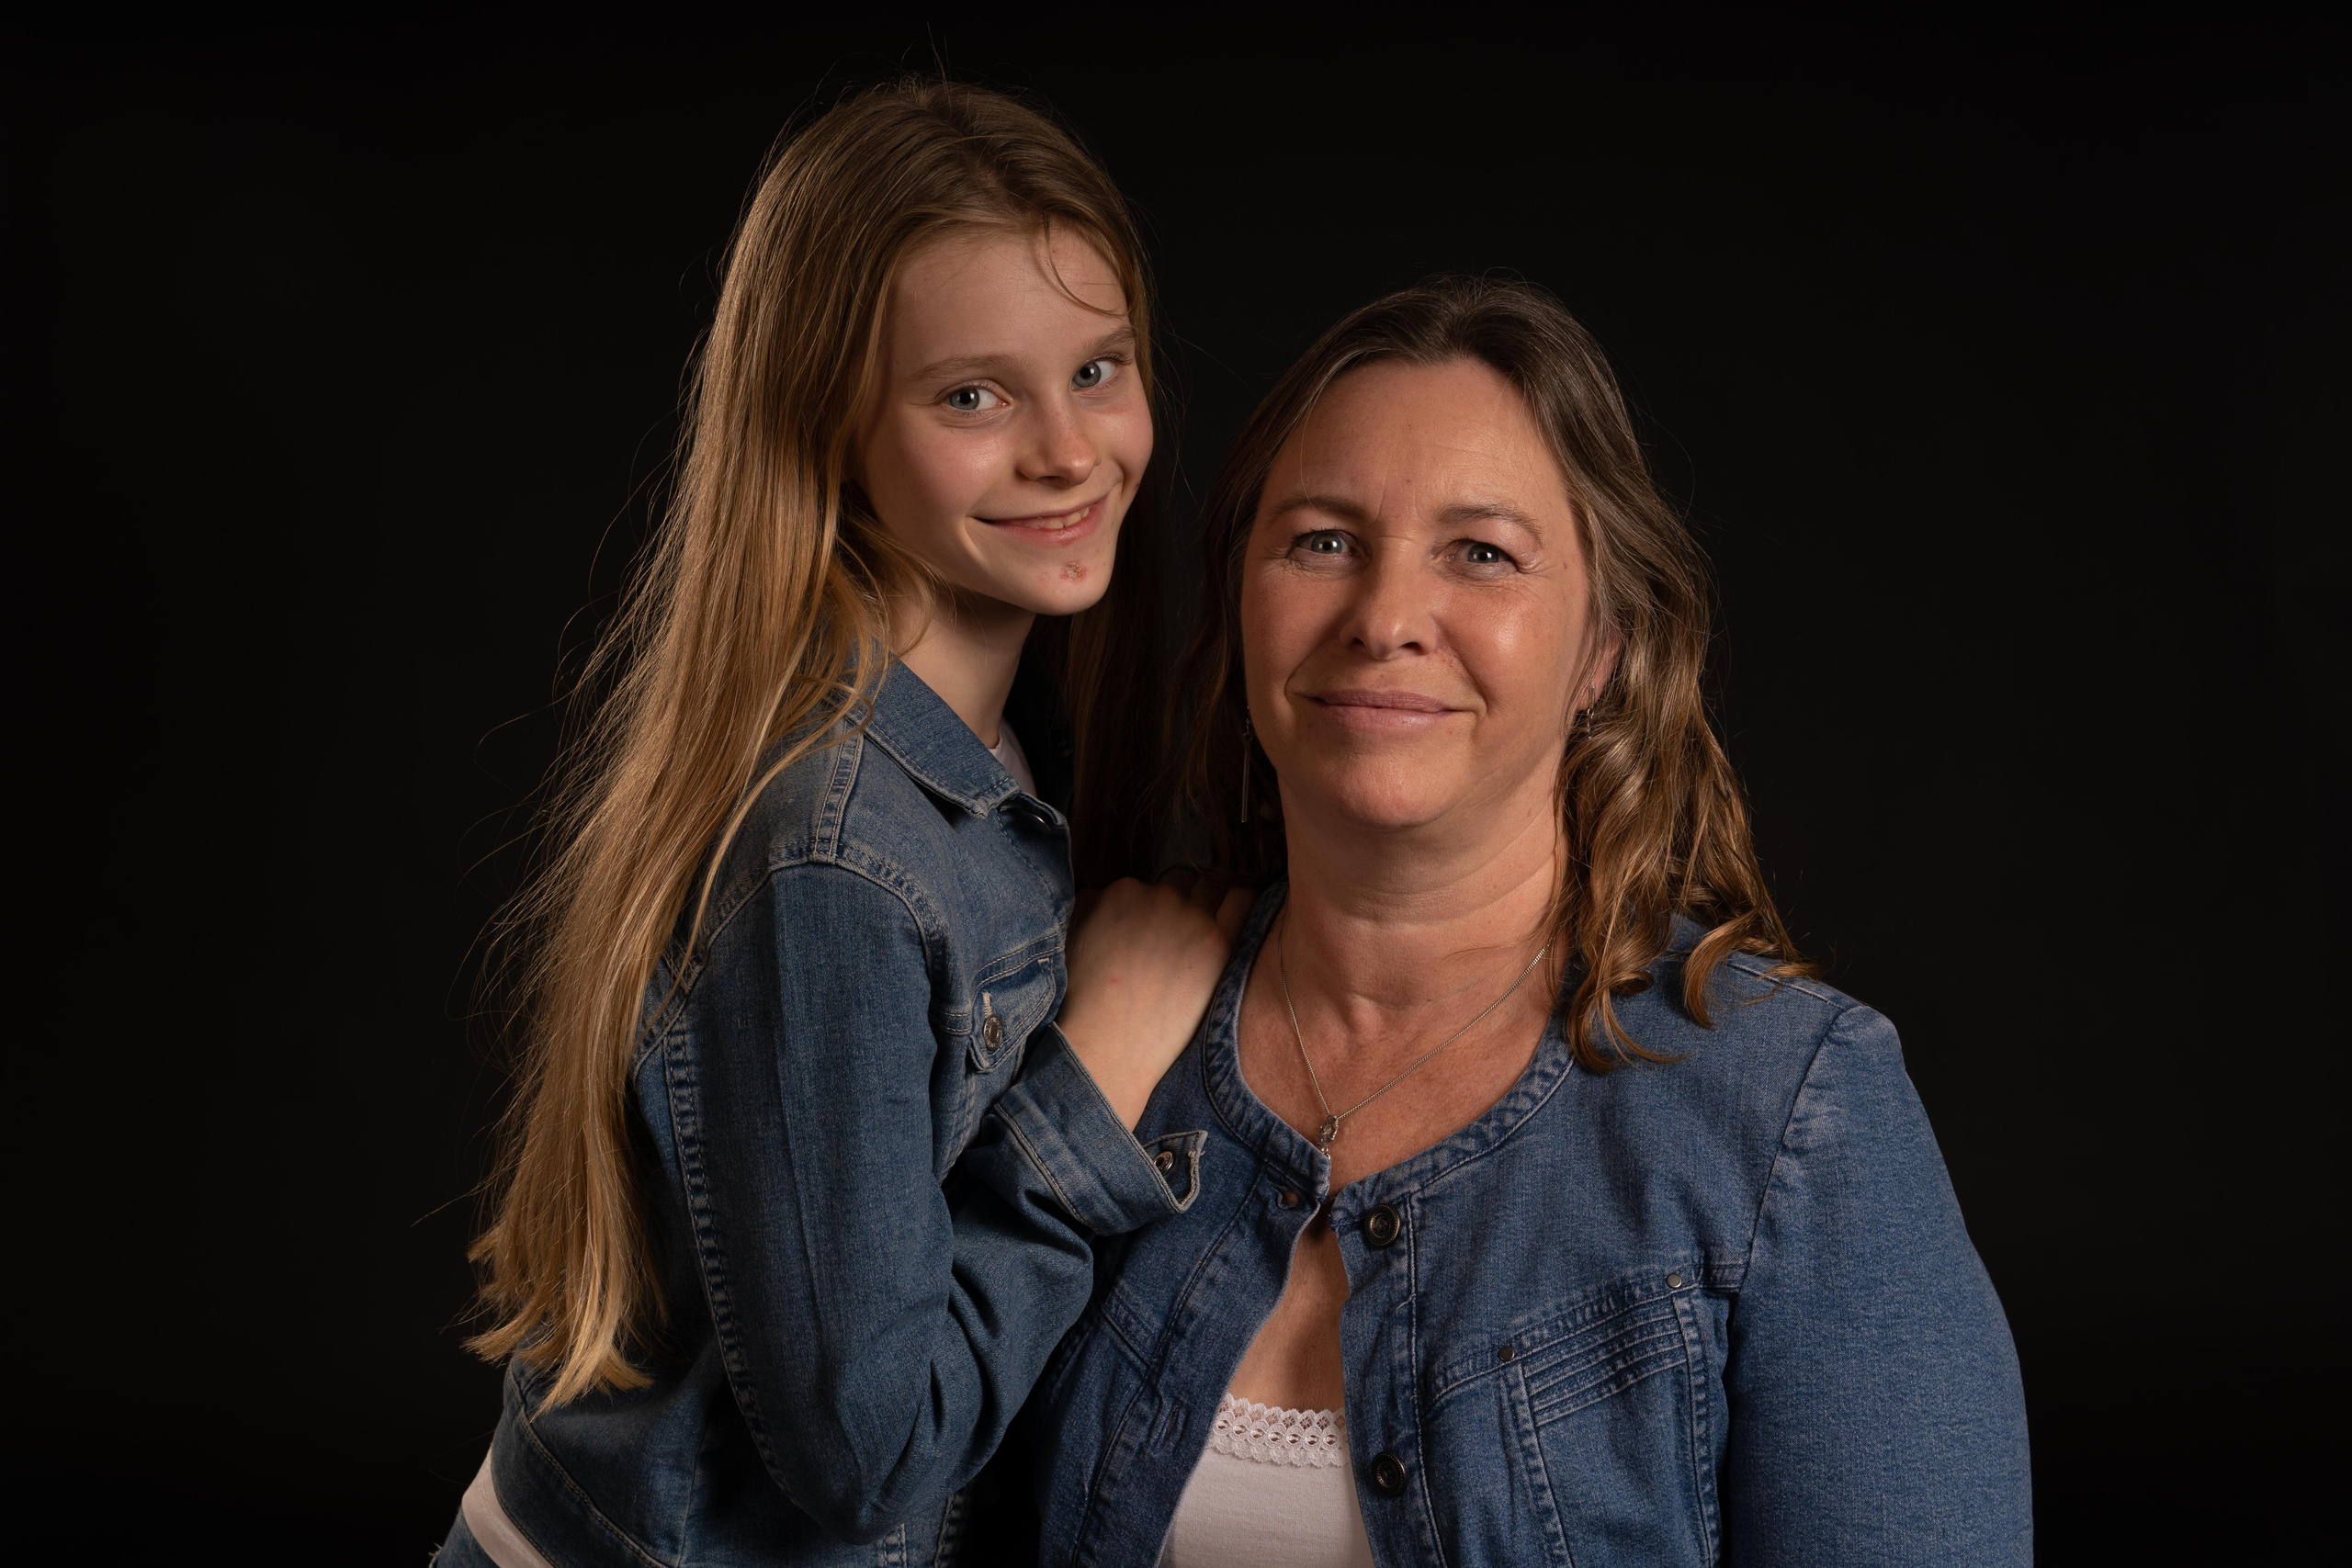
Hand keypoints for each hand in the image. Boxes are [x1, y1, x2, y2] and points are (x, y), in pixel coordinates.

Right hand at [1057, 872, 1255, 1129]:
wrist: (1109, 1046)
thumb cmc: (1084, 1001)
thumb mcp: (1071, 940)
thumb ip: (1090, 905)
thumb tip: (1100, 895)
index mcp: (1123, 891)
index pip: (1149, 885)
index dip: (1153, 907)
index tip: (1155, 928)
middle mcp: (1159, 896)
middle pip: (1183, 884)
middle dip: (1183, 901)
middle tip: (1182, 933)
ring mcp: (1191, 918)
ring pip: (1214, 887)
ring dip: (1213, 901)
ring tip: (1210, 929)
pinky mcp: (1218, 943)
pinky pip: (1242, 902)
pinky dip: (1241, 903)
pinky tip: (1238, 918)